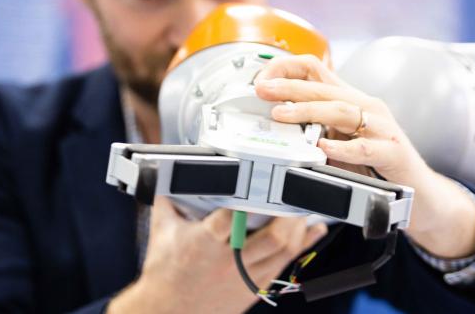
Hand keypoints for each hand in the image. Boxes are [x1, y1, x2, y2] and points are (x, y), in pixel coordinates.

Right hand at [107, 196, 327, 313]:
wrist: (165, 312)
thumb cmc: (163, 273)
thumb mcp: (162, 232)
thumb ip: (169, 200)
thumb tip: (168, 174)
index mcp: (205, 241)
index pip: (235, 216)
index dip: (251, 199)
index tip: (263, 181)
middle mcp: (229, 260)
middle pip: (271, 237)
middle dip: (288, 214)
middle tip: (295, 193)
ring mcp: (244, 275)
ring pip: (282, 251)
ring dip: (299, 228)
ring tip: (304, 207)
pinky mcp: (252, 287)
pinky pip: (284, 265)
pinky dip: (302, 246)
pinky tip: (312, 232)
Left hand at [254, 54, 474, 258]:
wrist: (420, 192)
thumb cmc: (376, 166)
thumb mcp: (340, 140)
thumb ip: (316, 128)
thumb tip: (276, 121)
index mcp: (352, 100)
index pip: (318, 71)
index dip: (289, 70)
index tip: (263, 79)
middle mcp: (367, 107)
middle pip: (325, 88)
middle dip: (289, 87)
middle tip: (262, 90)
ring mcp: (382, 128)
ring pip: (342, 110)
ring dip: (308, 110)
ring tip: (282, 115)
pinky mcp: (393, 152)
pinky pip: (365, 147)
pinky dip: (342, 147)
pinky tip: (324, 148)